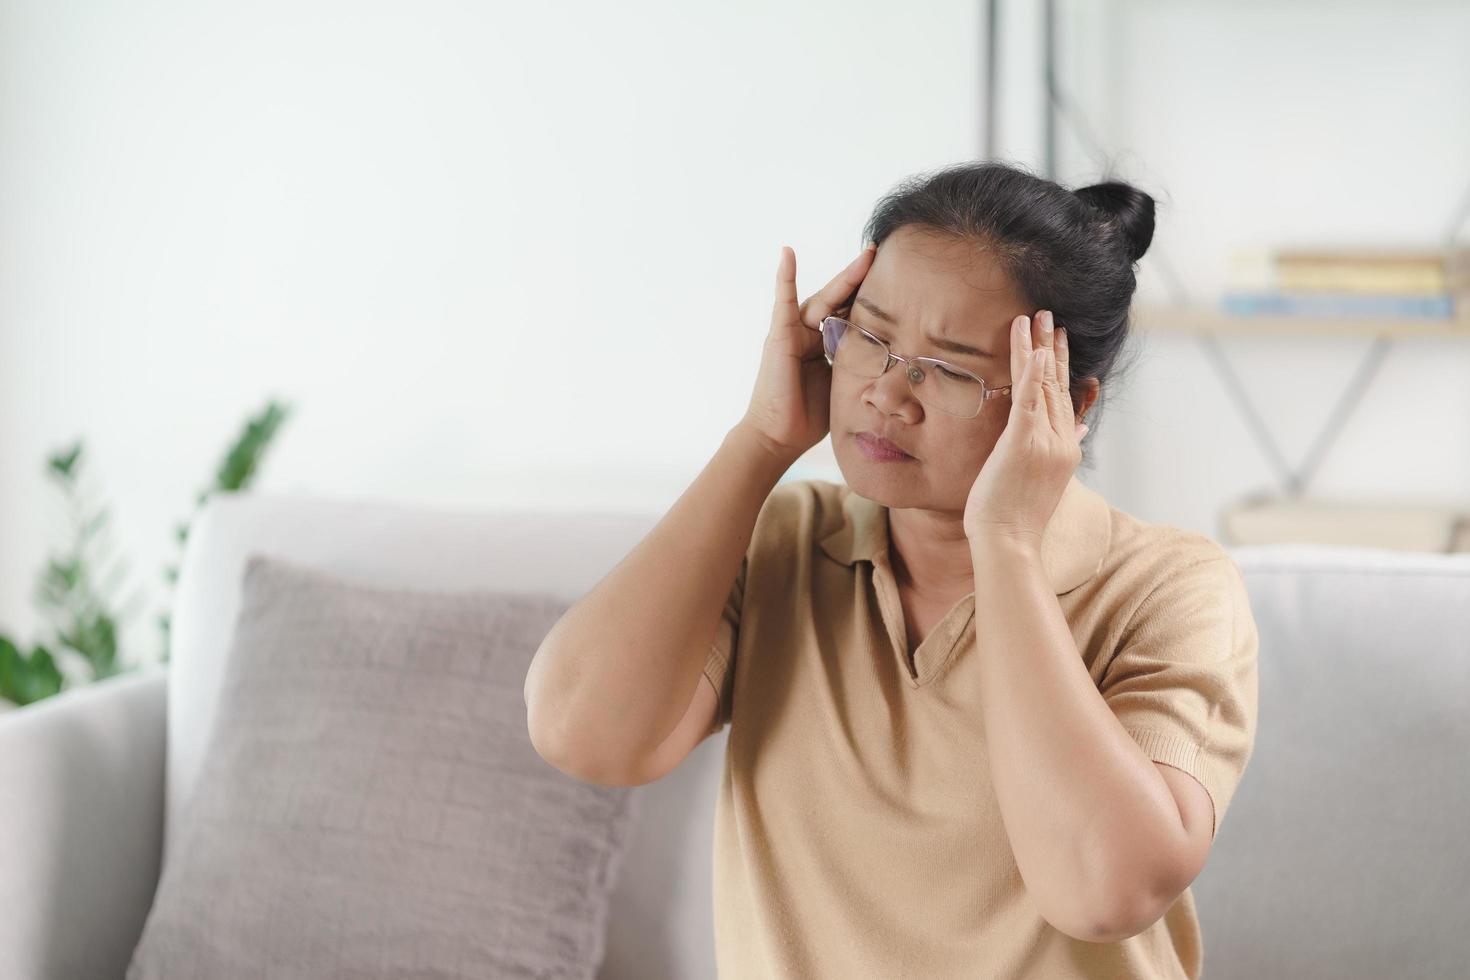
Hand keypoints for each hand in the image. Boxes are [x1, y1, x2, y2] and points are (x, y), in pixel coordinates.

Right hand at [739, 243, 876, 461]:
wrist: (780, 438)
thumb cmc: (810, 417)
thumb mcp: (845, 384)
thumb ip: (860, 365)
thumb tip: (898, 361)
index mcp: (825, 344)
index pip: (851, 314)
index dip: (870, 298)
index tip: (897, 281)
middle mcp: (809, 333)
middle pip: (839, 300)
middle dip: (862, 280)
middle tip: (886, 257)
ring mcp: (793, 332)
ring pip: (823, 299)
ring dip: (845, 277)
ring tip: (867, 257)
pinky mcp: (780, 336)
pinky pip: (783, 302)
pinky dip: (784, 277)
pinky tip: (787, 253)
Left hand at [962, 309, 1088, 546]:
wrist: (1009, 545)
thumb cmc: (1014, 521)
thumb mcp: (1041, 482)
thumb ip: (1058, 451)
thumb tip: (1077, 430)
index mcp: (1065, 450)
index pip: (1064, 399)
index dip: (1060, 367)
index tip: (1057, 341)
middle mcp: (1061, 442)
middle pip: (1058, 384)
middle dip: (1052, 347)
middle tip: (1049, 316)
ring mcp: (1044, 442)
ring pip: (1044, 384)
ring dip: (1039, 347)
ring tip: (1035, 317)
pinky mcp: (1023, 444)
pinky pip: (1030, 399)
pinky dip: (1032, 371)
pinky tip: (1033, 347)